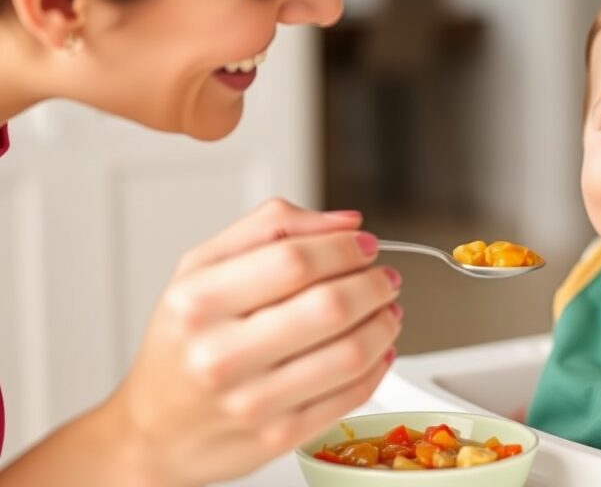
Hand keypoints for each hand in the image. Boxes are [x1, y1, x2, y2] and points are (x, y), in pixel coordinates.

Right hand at [109, 199, 400, 485]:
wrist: (154, 430)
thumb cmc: (184, 342)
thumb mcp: (203, 268)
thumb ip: (271, 228)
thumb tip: (346, 222)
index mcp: (198, 302)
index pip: (294, 260)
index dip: (344, 247)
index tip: (366, 244)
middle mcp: (220, 354)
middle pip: (329, 306)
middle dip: (374, 284)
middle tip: (385, 278)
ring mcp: (251, 402)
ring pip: (349, 353)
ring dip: (384, 324)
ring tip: (387, 310)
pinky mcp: (279, 437)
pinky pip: (351, 395)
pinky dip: (378, 365)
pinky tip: (376, 348)